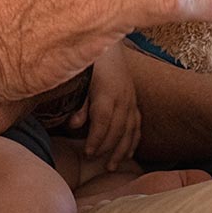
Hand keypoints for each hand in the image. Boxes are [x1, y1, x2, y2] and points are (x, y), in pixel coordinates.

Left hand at [69, 41, 140, 169]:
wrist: (108, 46)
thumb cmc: (91, 64)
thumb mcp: (80, 80)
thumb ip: (79, 104)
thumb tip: (74, 126)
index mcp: (107, 92)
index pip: (103, 122)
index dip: (96, 139)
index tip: (87, 153)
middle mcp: (123, 98)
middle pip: (118, 130)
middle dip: (107, 149)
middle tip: (97, 164)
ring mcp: (131, 100)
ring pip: (130, 130)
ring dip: (122, 150)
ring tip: (112, 166)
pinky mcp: (135, 101)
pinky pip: (137, 125)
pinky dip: (134, 141)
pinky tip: (129, 154)